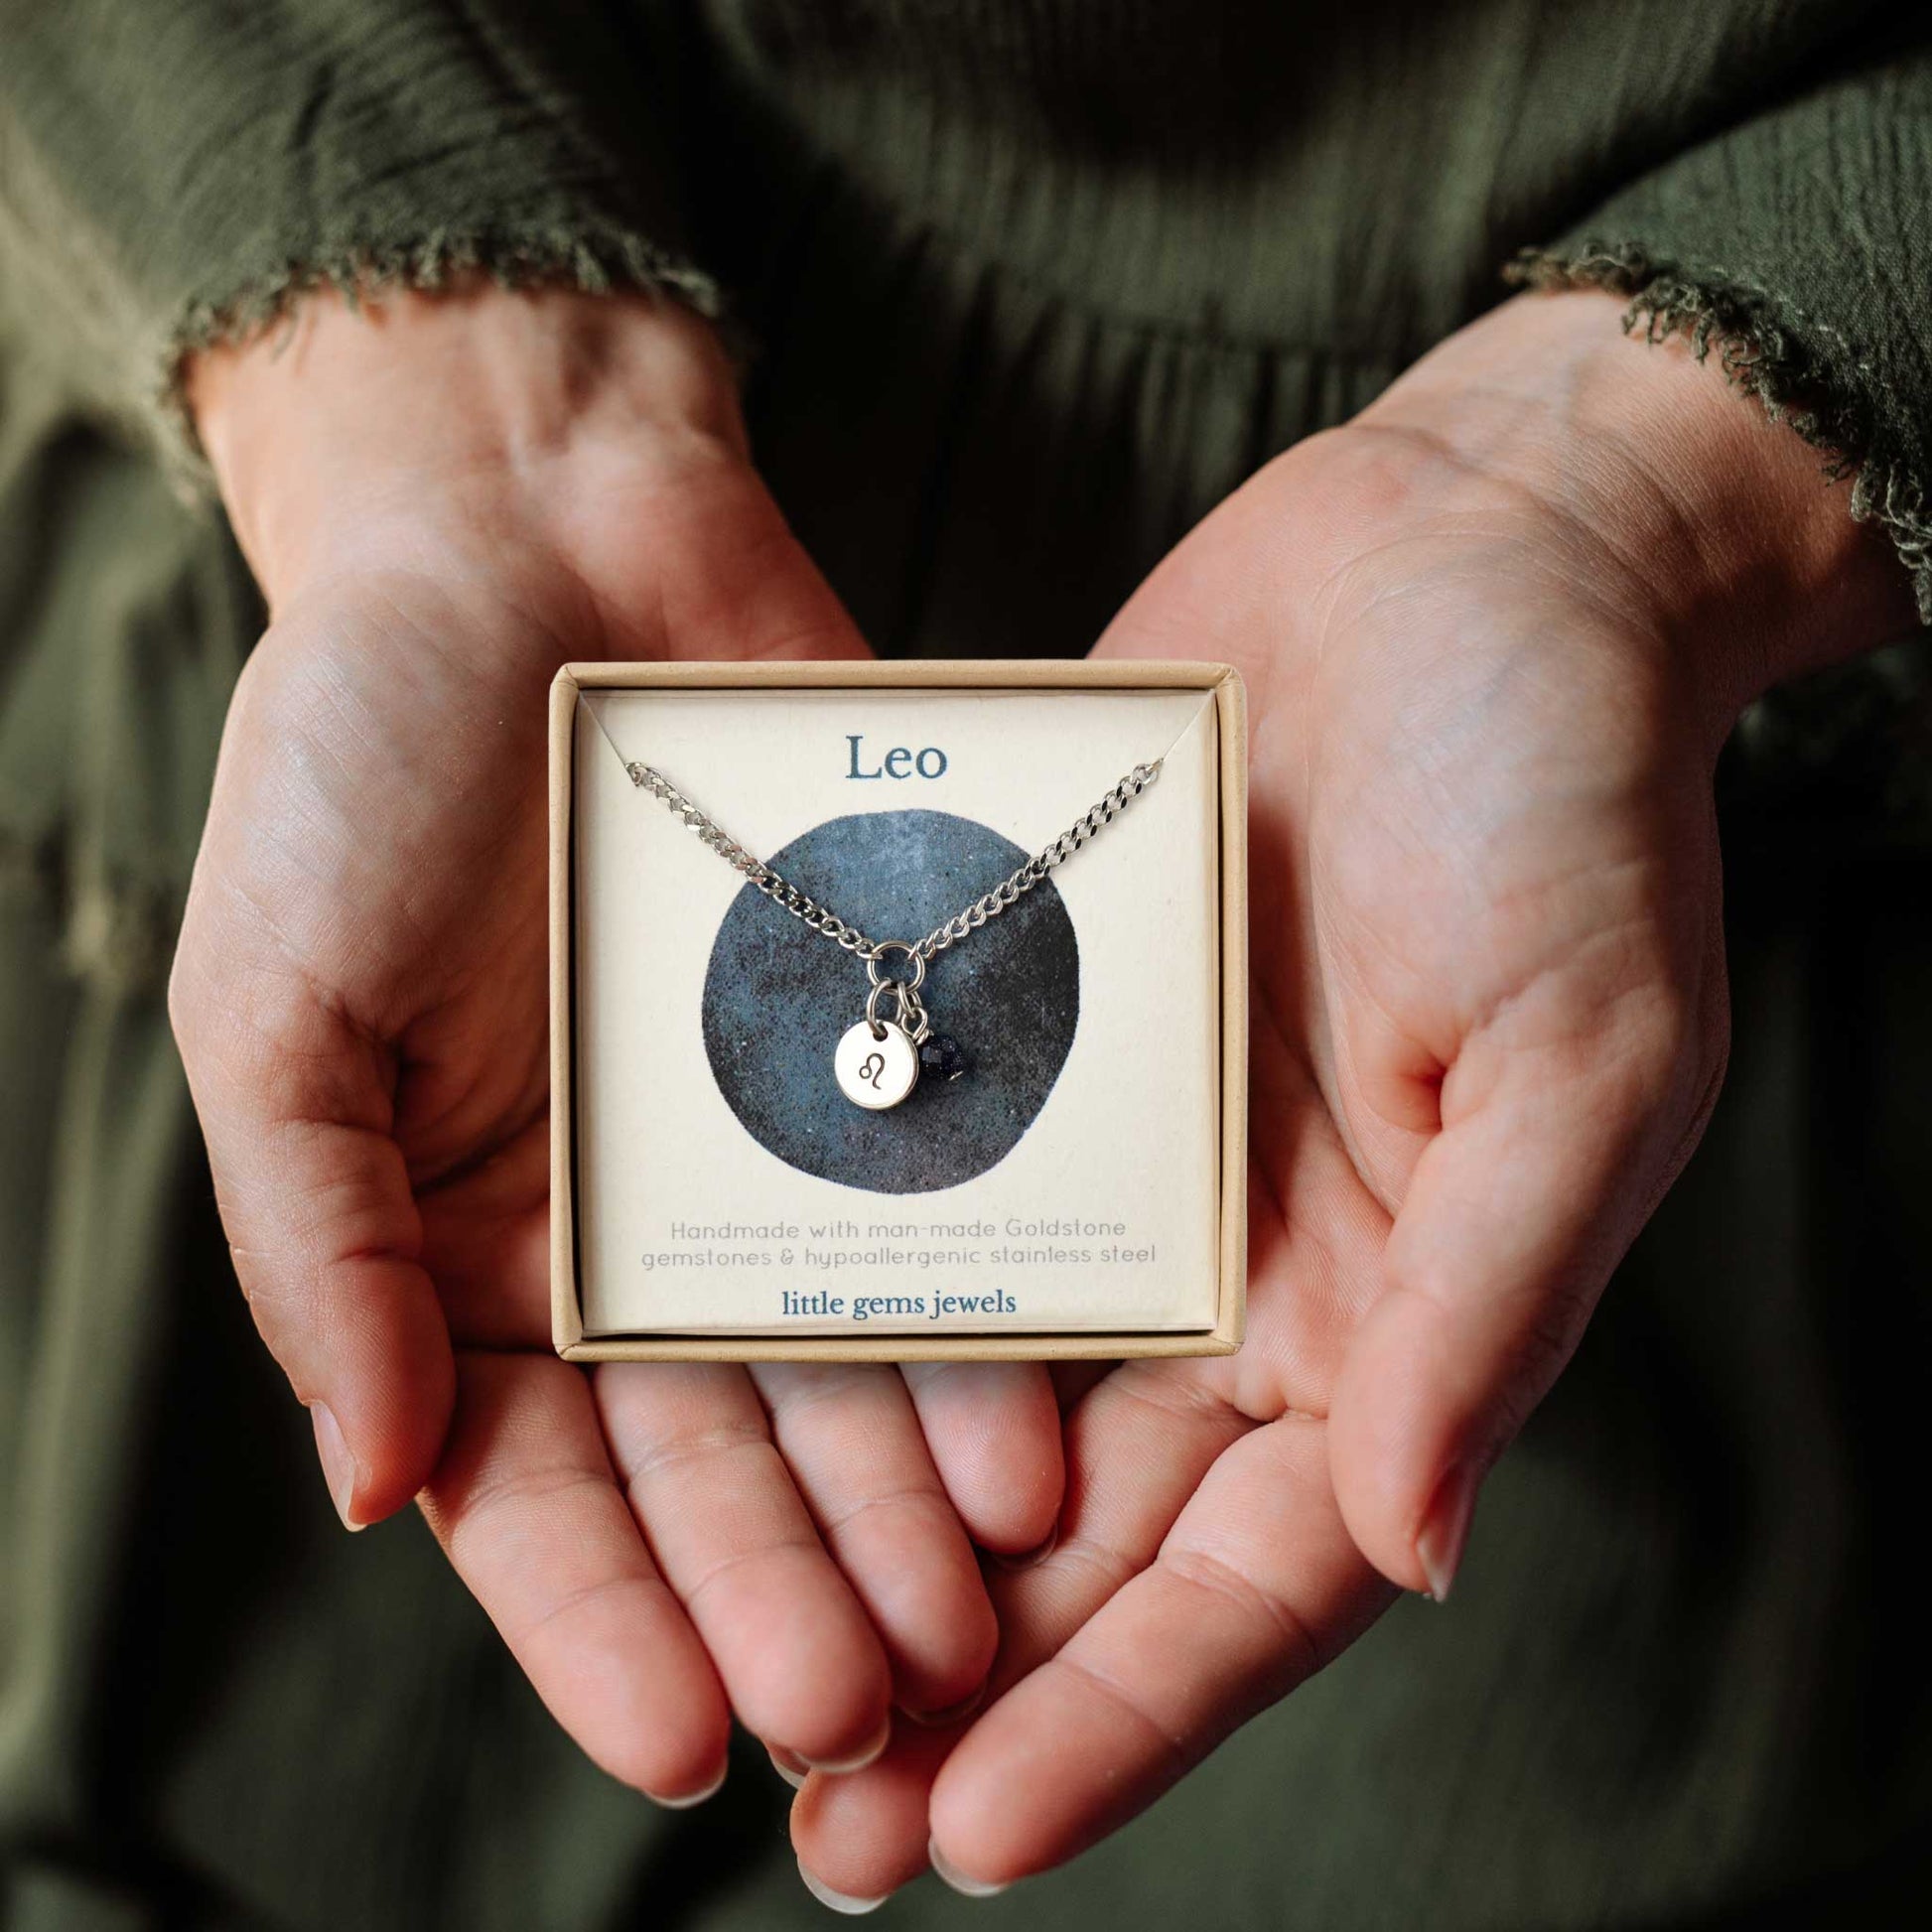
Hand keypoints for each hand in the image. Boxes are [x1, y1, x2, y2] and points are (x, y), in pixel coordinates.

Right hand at [169, 285, 1063, 1802]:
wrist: (537, 537)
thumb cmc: (362, 759)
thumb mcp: (275, 1004)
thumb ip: (320, 1243)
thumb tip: (372, 1485)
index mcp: (464, 1253)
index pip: (531, 1490)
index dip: (603, 1621)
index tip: (684, 1739)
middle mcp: (627, 1235)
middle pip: (714, 1461)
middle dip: (785, 1589)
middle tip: (870, 1710)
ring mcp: (764, 1153)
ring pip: (842, 1371)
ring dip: (900, 1504)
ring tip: (976, 1615)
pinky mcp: (882, 1061)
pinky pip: (937, 1215)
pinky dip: (978, 1330)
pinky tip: (1036, 1432)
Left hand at [789, 289, 1914, 1896]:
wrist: (1458, 562)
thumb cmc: (1562, 798)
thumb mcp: (1575, 1052)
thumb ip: (1489, 1302)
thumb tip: (1409, 1546)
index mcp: (1393, 1315)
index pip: (1253, 1575)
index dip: (1124, 1715)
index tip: (973, 1833)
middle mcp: (1252, 1276)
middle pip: (1095, 1539)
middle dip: (966, 1684)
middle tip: (812, 1819)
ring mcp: (1133, 1172)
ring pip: (989, 1406)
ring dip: (874, 1542)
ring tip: (738, 1661)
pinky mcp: (1042, 1054)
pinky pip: (935, 1208)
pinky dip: (851, 1318)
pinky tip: (727, 1403)